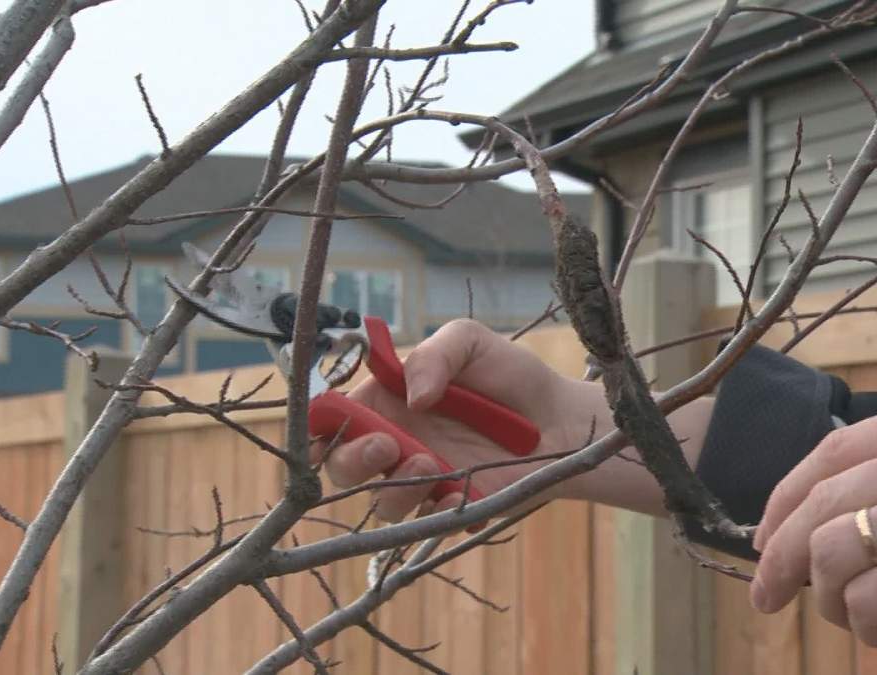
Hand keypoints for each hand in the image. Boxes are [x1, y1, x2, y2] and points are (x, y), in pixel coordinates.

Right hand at [311, 319, 608, 520]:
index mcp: (386, 400)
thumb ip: (435, 355)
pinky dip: (435, 511)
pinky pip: (424, 523)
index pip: (331, 418)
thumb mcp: (470, 341)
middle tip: (388, 443)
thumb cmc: (510, 376)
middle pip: (341, 466)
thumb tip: (411, 396)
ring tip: (434, 463)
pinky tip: (458, 492)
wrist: (561, 418)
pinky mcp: (449, 507)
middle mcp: (395, 442)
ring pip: (379, 501)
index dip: (315, 427)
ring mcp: (420, 479)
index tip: (319, 431)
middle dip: (352, 459)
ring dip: (395, 487)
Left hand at [750, 394, 876, 674]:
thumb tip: (779, 518)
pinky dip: (872, 629)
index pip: (837, 448)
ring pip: (833, 548)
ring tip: (870, 619)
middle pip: (825, 498)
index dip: (786, 495)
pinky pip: (865, 598)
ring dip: (832, 599)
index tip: (763, 537)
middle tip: (767, 597)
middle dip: (780, 555)